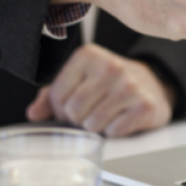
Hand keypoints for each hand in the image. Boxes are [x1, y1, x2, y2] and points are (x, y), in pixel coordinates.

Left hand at [26, 44, 174, 136]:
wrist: (152, 84)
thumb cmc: (109, 84)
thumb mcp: (79, 80)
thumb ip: (51, 95)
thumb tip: (33, 113)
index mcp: (88, 55)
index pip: (57, 96)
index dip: (61, 109)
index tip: (72, 105)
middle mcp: (110, 66)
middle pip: (74, 111)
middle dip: (78, 119)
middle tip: (90, 112)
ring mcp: (130, 86)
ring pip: (92, 124)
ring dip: (96, 127)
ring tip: (106, 114)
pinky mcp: (145, 105)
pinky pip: (114, 131)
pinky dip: (114, 131)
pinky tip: (121, 118)